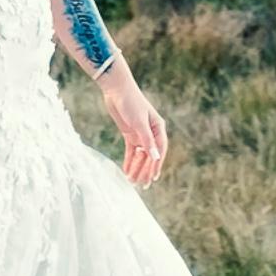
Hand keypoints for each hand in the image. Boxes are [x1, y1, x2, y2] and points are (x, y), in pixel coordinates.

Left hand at [98, 66, 167, 187]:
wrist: (116, 90)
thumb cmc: (130, 102)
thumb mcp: (139, 122)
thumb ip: (147, 140)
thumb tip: (155, 157)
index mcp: (158, 128)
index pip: (159, 151)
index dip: (156, 165)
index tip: (153, 178)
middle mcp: (151, 132)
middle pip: (150, 155)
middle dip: (146, 170)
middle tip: (142, 185)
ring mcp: (140, 133)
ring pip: (140, 155)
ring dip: (137, 167)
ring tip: (132, 181)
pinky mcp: (129, 133)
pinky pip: (131, 150)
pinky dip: (129, 161)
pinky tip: (126, 171)